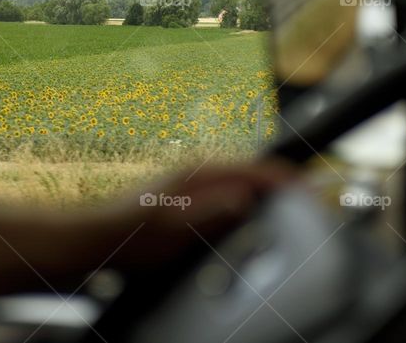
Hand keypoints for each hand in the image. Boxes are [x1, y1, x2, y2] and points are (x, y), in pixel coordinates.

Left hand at [102, 160, 297, 272]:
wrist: (99, 237)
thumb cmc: (133, 235)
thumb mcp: (178, 228)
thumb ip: (214, 211)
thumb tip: (246, 197)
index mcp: (198, 174)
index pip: (253, 169)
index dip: (284, 178)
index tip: (307, 186)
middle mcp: (195, 170)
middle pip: (249, 169)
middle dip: (278, 180)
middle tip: (304, 192)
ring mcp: (189, 179)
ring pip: (236, 178)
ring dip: (260, 186)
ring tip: (282, 198)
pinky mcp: (183, 192)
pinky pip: (224, 188)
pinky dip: (242, 194)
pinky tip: (243, 208)